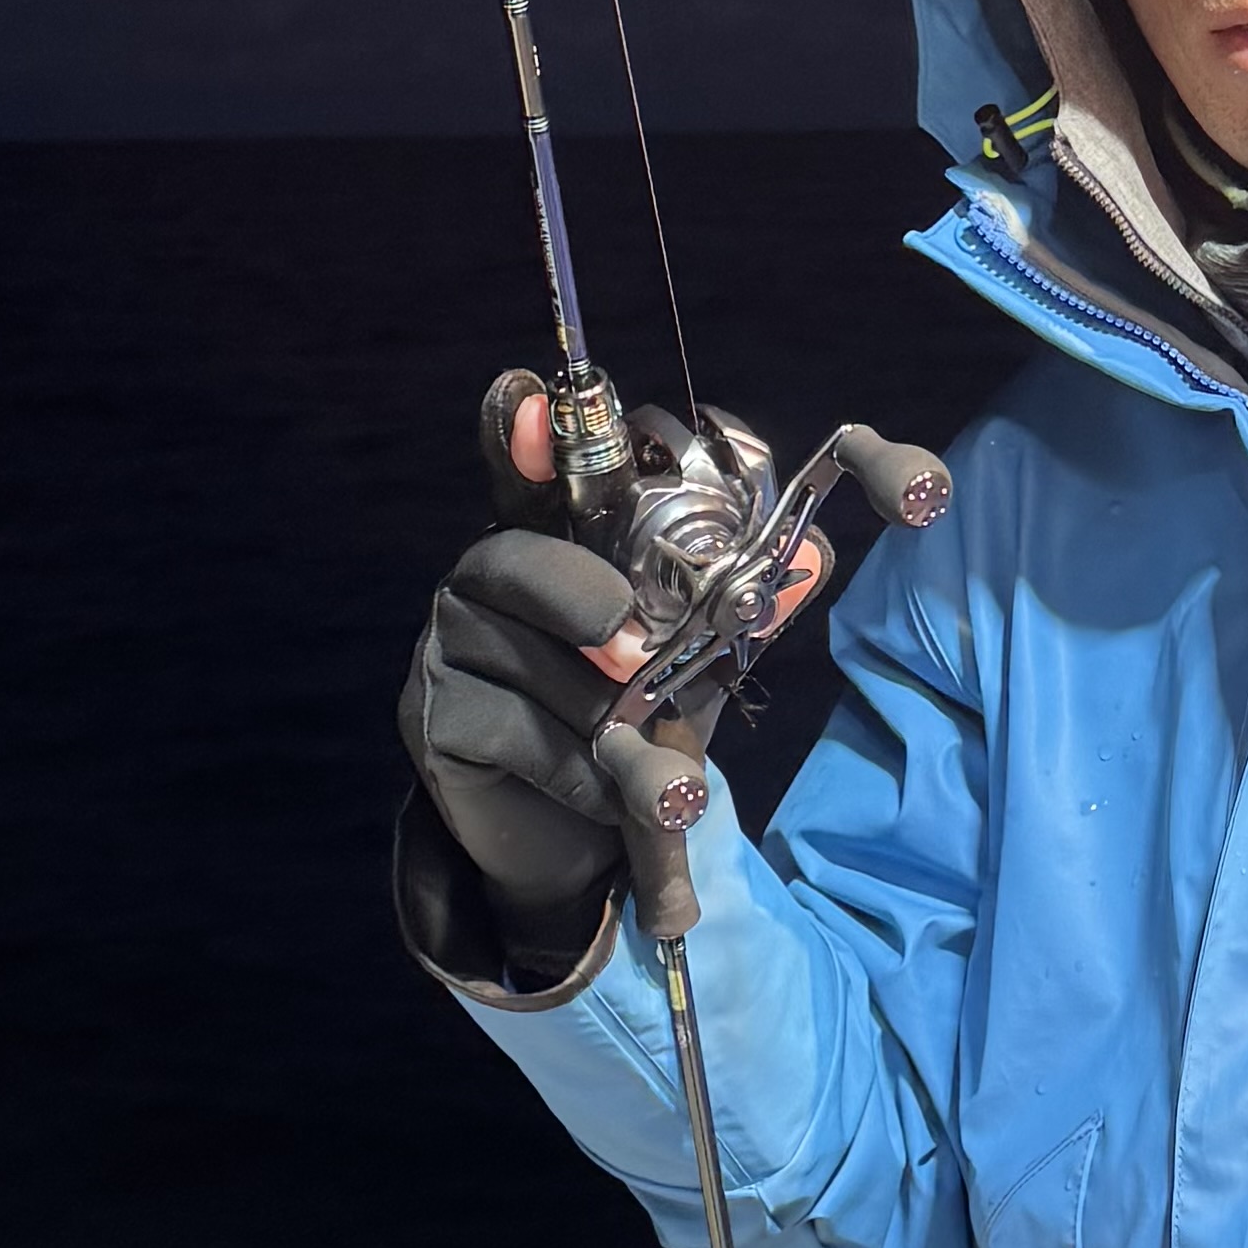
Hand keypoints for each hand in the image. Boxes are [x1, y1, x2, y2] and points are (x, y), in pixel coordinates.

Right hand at [399, 373, 728, 968]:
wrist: (579, 843)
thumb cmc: (635, 724)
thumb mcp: (696, 658)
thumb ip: (742, 604)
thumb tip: (814, 555)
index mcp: (550, 545)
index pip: (525, 473)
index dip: (523, 434)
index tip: (536, 404)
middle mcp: (484, 582)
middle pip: (511, 559)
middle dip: (579, 598)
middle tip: (634, 648)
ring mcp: (445, 652)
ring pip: (523, 659)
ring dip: (600, 717)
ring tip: (661, 769)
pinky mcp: (434, 724)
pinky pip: (510, 731)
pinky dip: (574, 769)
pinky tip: (608, 794)